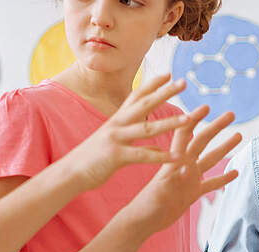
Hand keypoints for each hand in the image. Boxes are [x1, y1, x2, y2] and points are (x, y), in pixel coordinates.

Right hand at [63, 74, 199, 187]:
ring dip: (169, 123)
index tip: (169, 73)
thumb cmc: (92, 157)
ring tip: (188, 118)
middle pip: (144, 104)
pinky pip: (143, 155)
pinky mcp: (116, 156)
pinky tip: (177, 157)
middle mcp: (117, 125)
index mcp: (117, 119)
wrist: (70, 172)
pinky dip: (161, 156)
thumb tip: (149, 136)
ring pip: (147, 128)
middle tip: (184, 82)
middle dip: (165, 92)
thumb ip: (129, 134)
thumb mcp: (112, 140)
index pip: (136, 96)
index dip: (152, 84)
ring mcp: (116, 139)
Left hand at [121, 106, 241, 233]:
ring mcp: (190, 179)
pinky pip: (211, 183)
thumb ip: (172, 181)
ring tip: (238, 135)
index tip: (206, 106)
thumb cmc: (145, 207)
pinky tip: (235, 172)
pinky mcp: (192, 193)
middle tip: (231, 114)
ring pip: (210, 159)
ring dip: (224, 147)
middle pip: (203, 141)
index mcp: (174, 162)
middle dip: (217, 127)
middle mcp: (184, 166)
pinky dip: (223, 178)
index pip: (185, 134)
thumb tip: (187, 169)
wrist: (142, 221)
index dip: (194, 119)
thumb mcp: (159, 193)